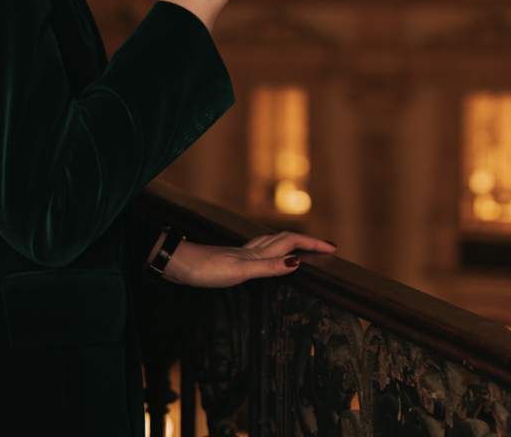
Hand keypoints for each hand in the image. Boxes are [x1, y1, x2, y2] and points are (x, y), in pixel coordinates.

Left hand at [151, 231, 336, 287]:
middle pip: (285, 239)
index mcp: (256, 252)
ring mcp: (241, 254)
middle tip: (326, 249)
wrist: (177, 263)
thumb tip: (297, 262)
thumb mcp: (239, 271)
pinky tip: (269, 259)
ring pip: (273, 244)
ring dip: (292, 244)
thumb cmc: (205, 268)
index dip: (313, 244)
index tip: (333, 248)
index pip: (292, 242)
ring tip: (305, 251)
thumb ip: (268, 266)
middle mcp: (251, 249)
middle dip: (307, 242)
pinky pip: (262, 253)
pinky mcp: (232, 261)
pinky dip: (274, 254)